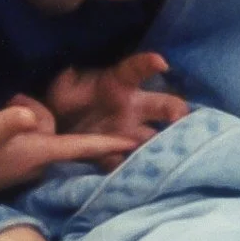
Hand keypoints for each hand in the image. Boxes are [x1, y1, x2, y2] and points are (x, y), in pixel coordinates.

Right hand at [0, 98, 141, 196]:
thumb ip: (10, 120)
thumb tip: (29, 114)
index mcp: (40, 152)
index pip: (82, 146)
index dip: (109, 144)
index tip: (136, 143)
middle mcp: (41, 162)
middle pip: (58, 130)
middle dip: (40, 113)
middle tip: (8, 108)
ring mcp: (29, 165)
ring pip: (42, 130)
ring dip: (25, 117)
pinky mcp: (18, 164)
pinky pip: (31, 139)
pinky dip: (22, 127)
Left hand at [46, 50, 189, 164]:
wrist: (58, 129)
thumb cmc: (65, 99)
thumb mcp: (63, 85)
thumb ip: (68, 82)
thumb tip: (70, 74)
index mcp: (120, 84)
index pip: (137, 70)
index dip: (148, 64)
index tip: (161, 64)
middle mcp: (134, 108)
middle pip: (164, 106)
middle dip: (176, 111)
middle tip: (180, 119)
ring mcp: (130, 134)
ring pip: (155, 138)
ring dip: (162, 145)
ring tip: (172, 154)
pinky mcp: (118, 156)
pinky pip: (130, 163)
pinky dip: (135, 170)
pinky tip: (141, 176)